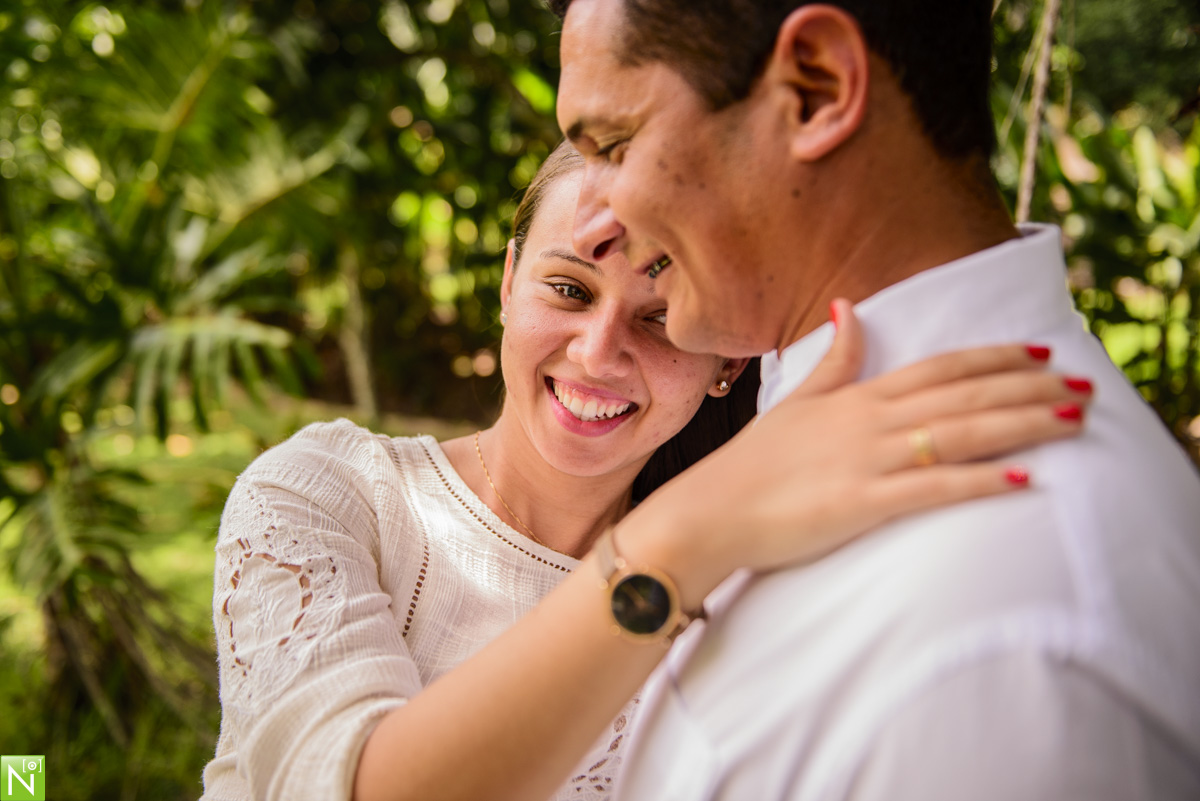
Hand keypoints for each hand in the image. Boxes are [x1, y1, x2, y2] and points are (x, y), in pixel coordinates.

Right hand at [623, 299, 1092, 607]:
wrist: (710, 511)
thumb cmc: (754, 464)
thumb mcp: (797, 402)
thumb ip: (834, 359)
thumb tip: (849, 308)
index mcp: (858, 397)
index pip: (941, 368)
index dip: (995, 359)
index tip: (1042, 354)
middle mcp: (870, 421)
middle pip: (964, 396)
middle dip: (1029, 389)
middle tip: (1084, 385)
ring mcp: (867, 461)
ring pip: (959, 435)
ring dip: (1021, 425)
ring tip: (1071, 421)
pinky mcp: (860, 504)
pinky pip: (930, 490)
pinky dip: (977, 483)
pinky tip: (1020, 480)